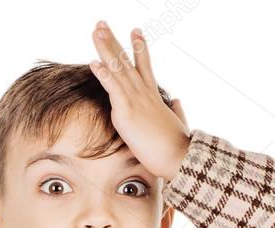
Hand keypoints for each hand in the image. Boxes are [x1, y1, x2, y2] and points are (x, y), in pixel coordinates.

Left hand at [90, 21, 190, 181]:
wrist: (180, 157)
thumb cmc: (179, 147)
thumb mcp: (178, 125)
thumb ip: (177, 111)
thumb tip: (178, 101)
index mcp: (153, 98)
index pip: (145, 67)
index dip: (139, 48)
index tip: (135, 30)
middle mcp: (144, 94)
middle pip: (126, 62)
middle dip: (112, 41)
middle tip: (101, 23)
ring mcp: (136, 101)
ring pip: (118, 69)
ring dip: (105, 48)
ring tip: (95, 30)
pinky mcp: (128, 112)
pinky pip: (113, 89)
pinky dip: (104, 75)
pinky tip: (94, 62)